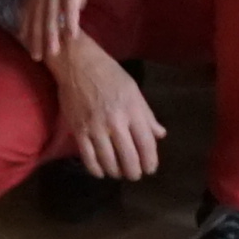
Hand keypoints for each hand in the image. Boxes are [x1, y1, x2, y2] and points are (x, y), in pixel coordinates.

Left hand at [20, 0, 126, 63]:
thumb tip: (78, 6)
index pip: (33, 5)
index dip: (28, 24)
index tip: (25, 43)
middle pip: (39, 12)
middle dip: (36, 36)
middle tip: (35, 56)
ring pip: (52, 11)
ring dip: (51, 34)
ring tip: (52, 53)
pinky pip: (71, 2)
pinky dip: (70, 20)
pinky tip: (71, 35)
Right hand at [50, 34, 163, 180]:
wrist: (77, 64)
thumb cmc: (109, 74)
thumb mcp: (133, 90)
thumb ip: (147, 115)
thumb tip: (160, 134)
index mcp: (132, 110)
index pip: (146, 144)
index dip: (150, 162)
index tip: (150, 169)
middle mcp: (115, 121)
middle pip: (128, 158)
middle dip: (134, 172)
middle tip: (134, 175)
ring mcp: (95, 127)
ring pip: (108, 161)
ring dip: (116, 172)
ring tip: (119, 173)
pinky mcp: (78, 130)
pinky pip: (88, 157)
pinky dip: (96, 169)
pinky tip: (101, 172)